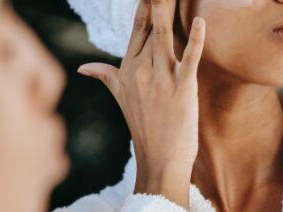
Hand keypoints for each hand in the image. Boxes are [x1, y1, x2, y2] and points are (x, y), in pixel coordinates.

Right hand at [77, 0, 205, 208]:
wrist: (159, 158)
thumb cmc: (142, 126)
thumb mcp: (120, 97)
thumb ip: (105, 75)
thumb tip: (83, 67)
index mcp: (129, 69)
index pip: (138, 29)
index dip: (144, 6)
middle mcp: (142, 70)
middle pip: (151, 26)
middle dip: (156, 3)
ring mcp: (162, 79)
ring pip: (165, 35)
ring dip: (167, 10)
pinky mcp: (183, 88)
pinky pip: (190, 59)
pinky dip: (195, 40)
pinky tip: (200, 21)